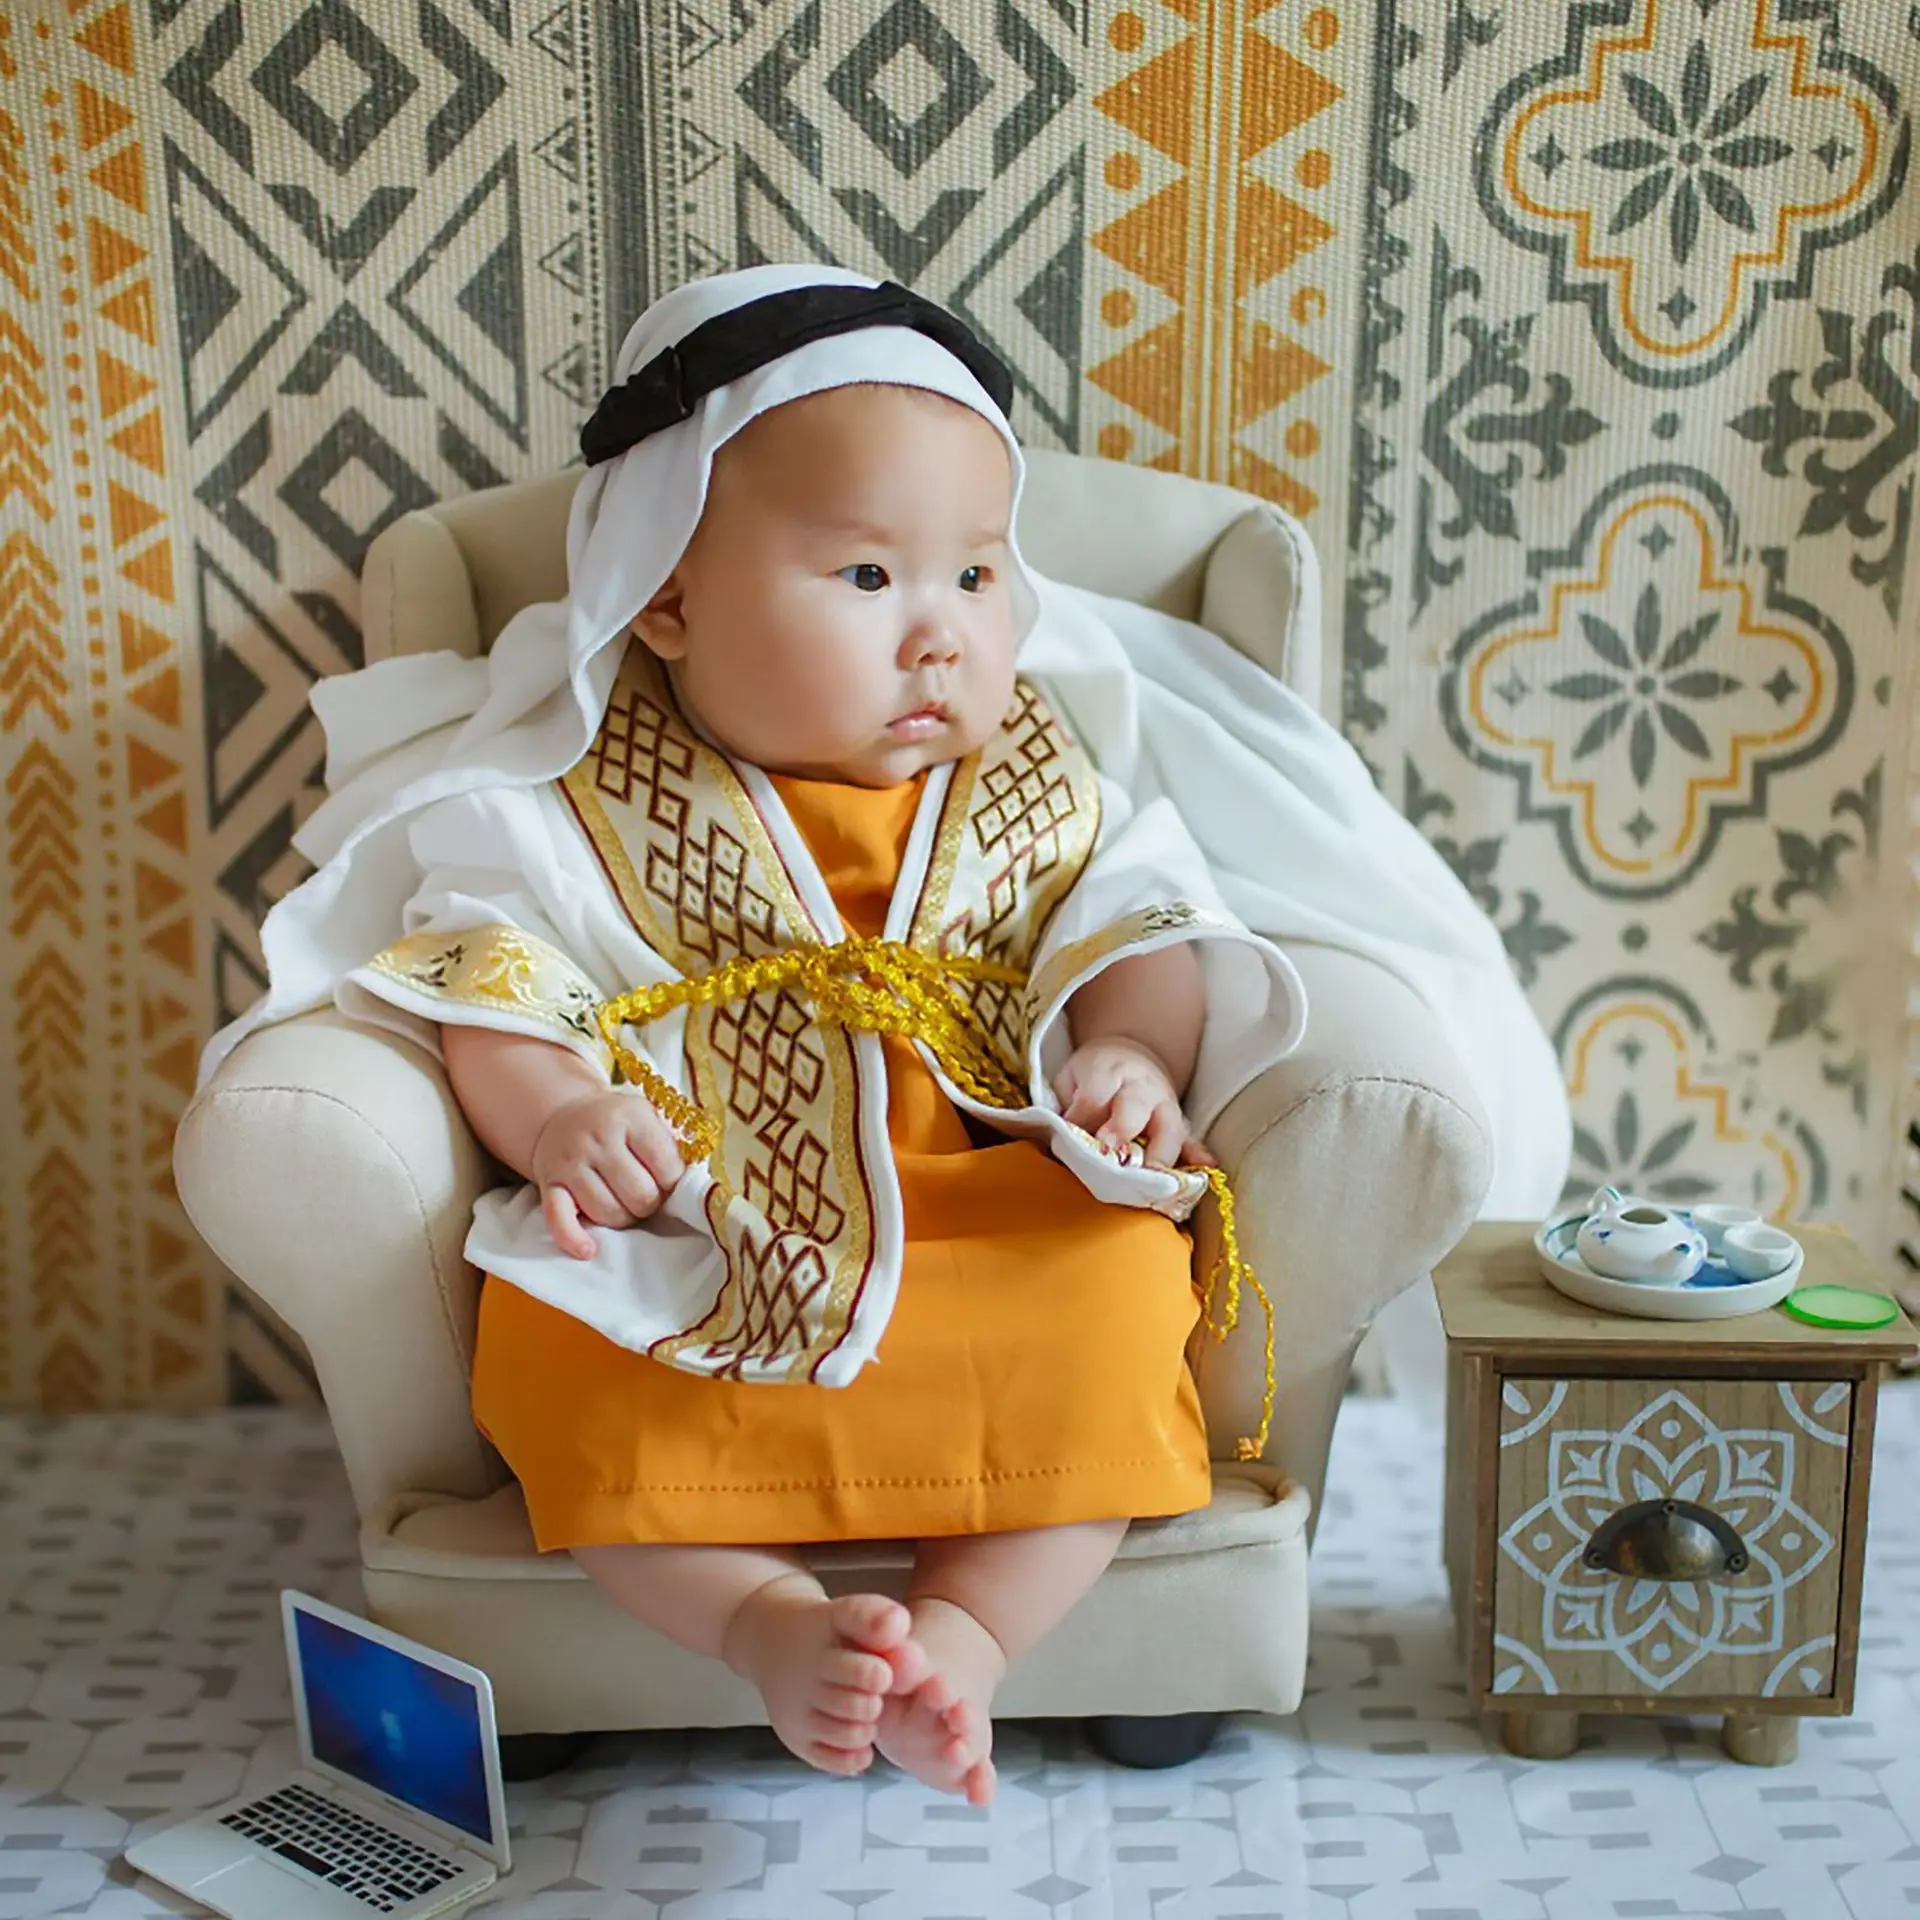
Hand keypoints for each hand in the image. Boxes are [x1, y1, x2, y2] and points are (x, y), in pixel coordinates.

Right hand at [529, 1089, 685, 1258]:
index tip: (667, 1181)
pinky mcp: (550, 1184)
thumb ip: (671, 1145)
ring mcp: (571, 1162)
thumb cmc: (616, 1123)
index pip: (666, 1167)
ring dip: (623, 1219)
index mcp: (630, 1117)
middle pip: (640, 1195)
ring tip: (625, 1206)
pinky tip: (589, 1250)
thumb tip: (692, 1185)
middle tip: (646, 1197)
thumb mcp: (646, 1117)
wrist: (561, 1114)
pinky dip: (574, 1239)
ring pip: (608, 1212)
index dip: (673, 1183)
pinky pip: (560, 1219)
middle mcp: (598, 1138)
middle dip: (650, 1204)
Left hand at [1052, 1038, 1215, 1170]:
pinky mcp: (1178, 1120)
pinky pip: (1191, 1137)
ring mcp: (1163, 1103)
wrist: (1129, 1055)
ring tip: (1151, 1180)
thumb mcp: (1070, 1079)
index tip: (1077, 1140)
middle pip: (1134, 1105)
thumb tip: (1065, 1140)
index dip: (1085, 1118)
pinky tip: (1205, 1166)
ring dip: (1160, 1154)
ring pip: (1168, 1126)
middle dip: (1123, 1129)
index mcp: (1107, 1071)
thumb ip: (1067, 1107)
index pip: (1095, 1095)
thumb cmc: (1093, 1074)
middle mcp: (1139, 1086)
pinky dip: (1198, 1153)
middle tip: (1112, 1154)